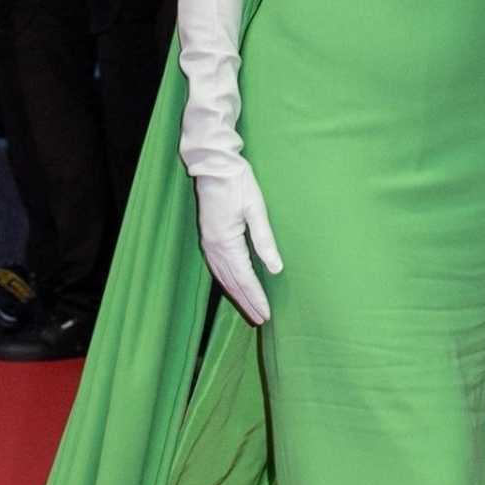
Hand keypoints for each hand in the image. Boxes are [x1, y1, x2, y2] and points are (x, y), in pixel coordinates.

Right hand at [195, 162, 282, 324]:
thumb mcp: (256, 208)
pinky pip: (217, 268)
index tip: (267, 314)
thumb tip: (276, 268)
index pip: (244, 278)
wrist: (213, 164)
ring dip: (237, 295)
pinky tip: (235, 287)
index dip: (256, 297)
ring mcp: (208, 243)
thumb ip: (265, 239)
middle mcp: (214, 247)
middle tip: (261, 320)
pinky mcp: (208, 238)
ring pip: (223, 277)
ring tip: (250, 310)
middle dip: (247, 302)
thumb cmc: (238, 182)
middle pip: (232, 283)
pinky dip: (227, 282)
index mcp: (226, 242)